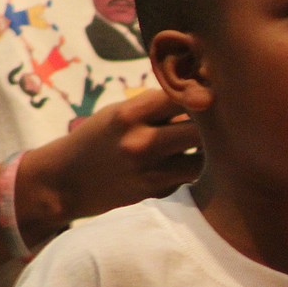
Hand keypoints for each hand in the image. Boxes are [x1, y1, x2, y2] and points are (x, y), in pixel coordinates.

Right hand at [20, 89, 202, 232]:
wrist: (64, 182)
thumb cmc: (98, 140)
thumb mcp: (118, 113)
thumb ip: (156, 106)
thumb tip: (205, 95)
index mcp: (129, 113)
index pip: (181, 95)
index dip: (202, 94)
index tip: (212, 95)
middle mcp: (139, 141)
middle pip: (200, 128)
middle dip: (214, 124)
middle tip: (222, 123)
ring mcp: (148, 170)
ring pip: (202, 158)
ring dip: (209, 151)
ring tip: (209, 144)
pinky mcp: (154, 192)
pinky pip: (190, 178)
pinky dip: (196, 170)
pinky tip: (192, 164)